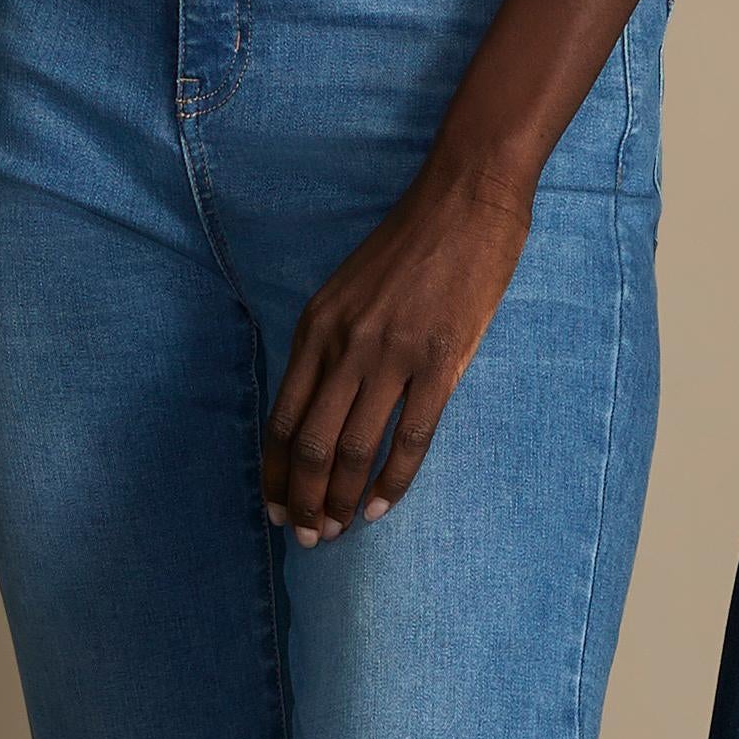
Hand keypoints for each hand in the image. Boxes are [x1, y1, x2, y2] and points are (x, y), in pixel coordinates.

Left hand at [261, 158, 536, 543]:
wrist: (464, 201)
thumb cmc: (409, 244)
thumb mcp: (346, 289)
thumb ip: (330, 343)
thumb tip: (318, 405)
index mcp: (316, 328)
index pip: (283, 417)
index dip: (276, 471)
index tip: (275, 506)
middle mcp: (345, 345)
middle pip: (312, 444)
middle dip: (304, 499)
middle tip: (305, 536)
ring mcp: (393, 355)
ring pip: (355, 449)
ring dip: (342, 500)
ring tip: (337, 531)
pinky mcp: (440, 362)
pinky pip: (410, 437)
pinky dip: (392, 481)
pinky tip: (381, 507)